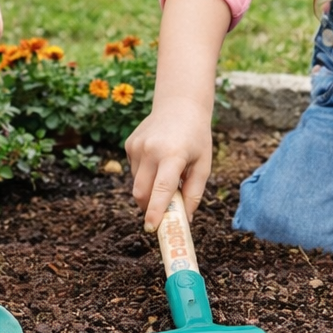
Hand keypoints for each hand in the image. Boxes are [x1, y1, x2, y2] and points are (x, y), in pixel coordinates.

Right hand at [126, 96, 213, 232]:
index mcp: (173, 154)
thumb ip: (194, 192)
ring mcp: (137, 146)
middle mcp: (151, 149)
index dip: (155, 211)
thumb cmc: (196, 137)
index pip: (161, 189)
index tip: (151, 228)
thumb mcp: (203, 164)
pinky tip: (158, 161)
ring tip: (166, 175)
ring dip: (149, 190)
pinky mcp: (129, 144)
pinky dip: (145, 175)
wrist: (180, 104)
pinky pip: (134, 171)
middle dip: (149, 208)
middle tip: (162, 214)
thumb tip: (185, 219)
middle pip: (142, 192)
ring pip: (137, 183)